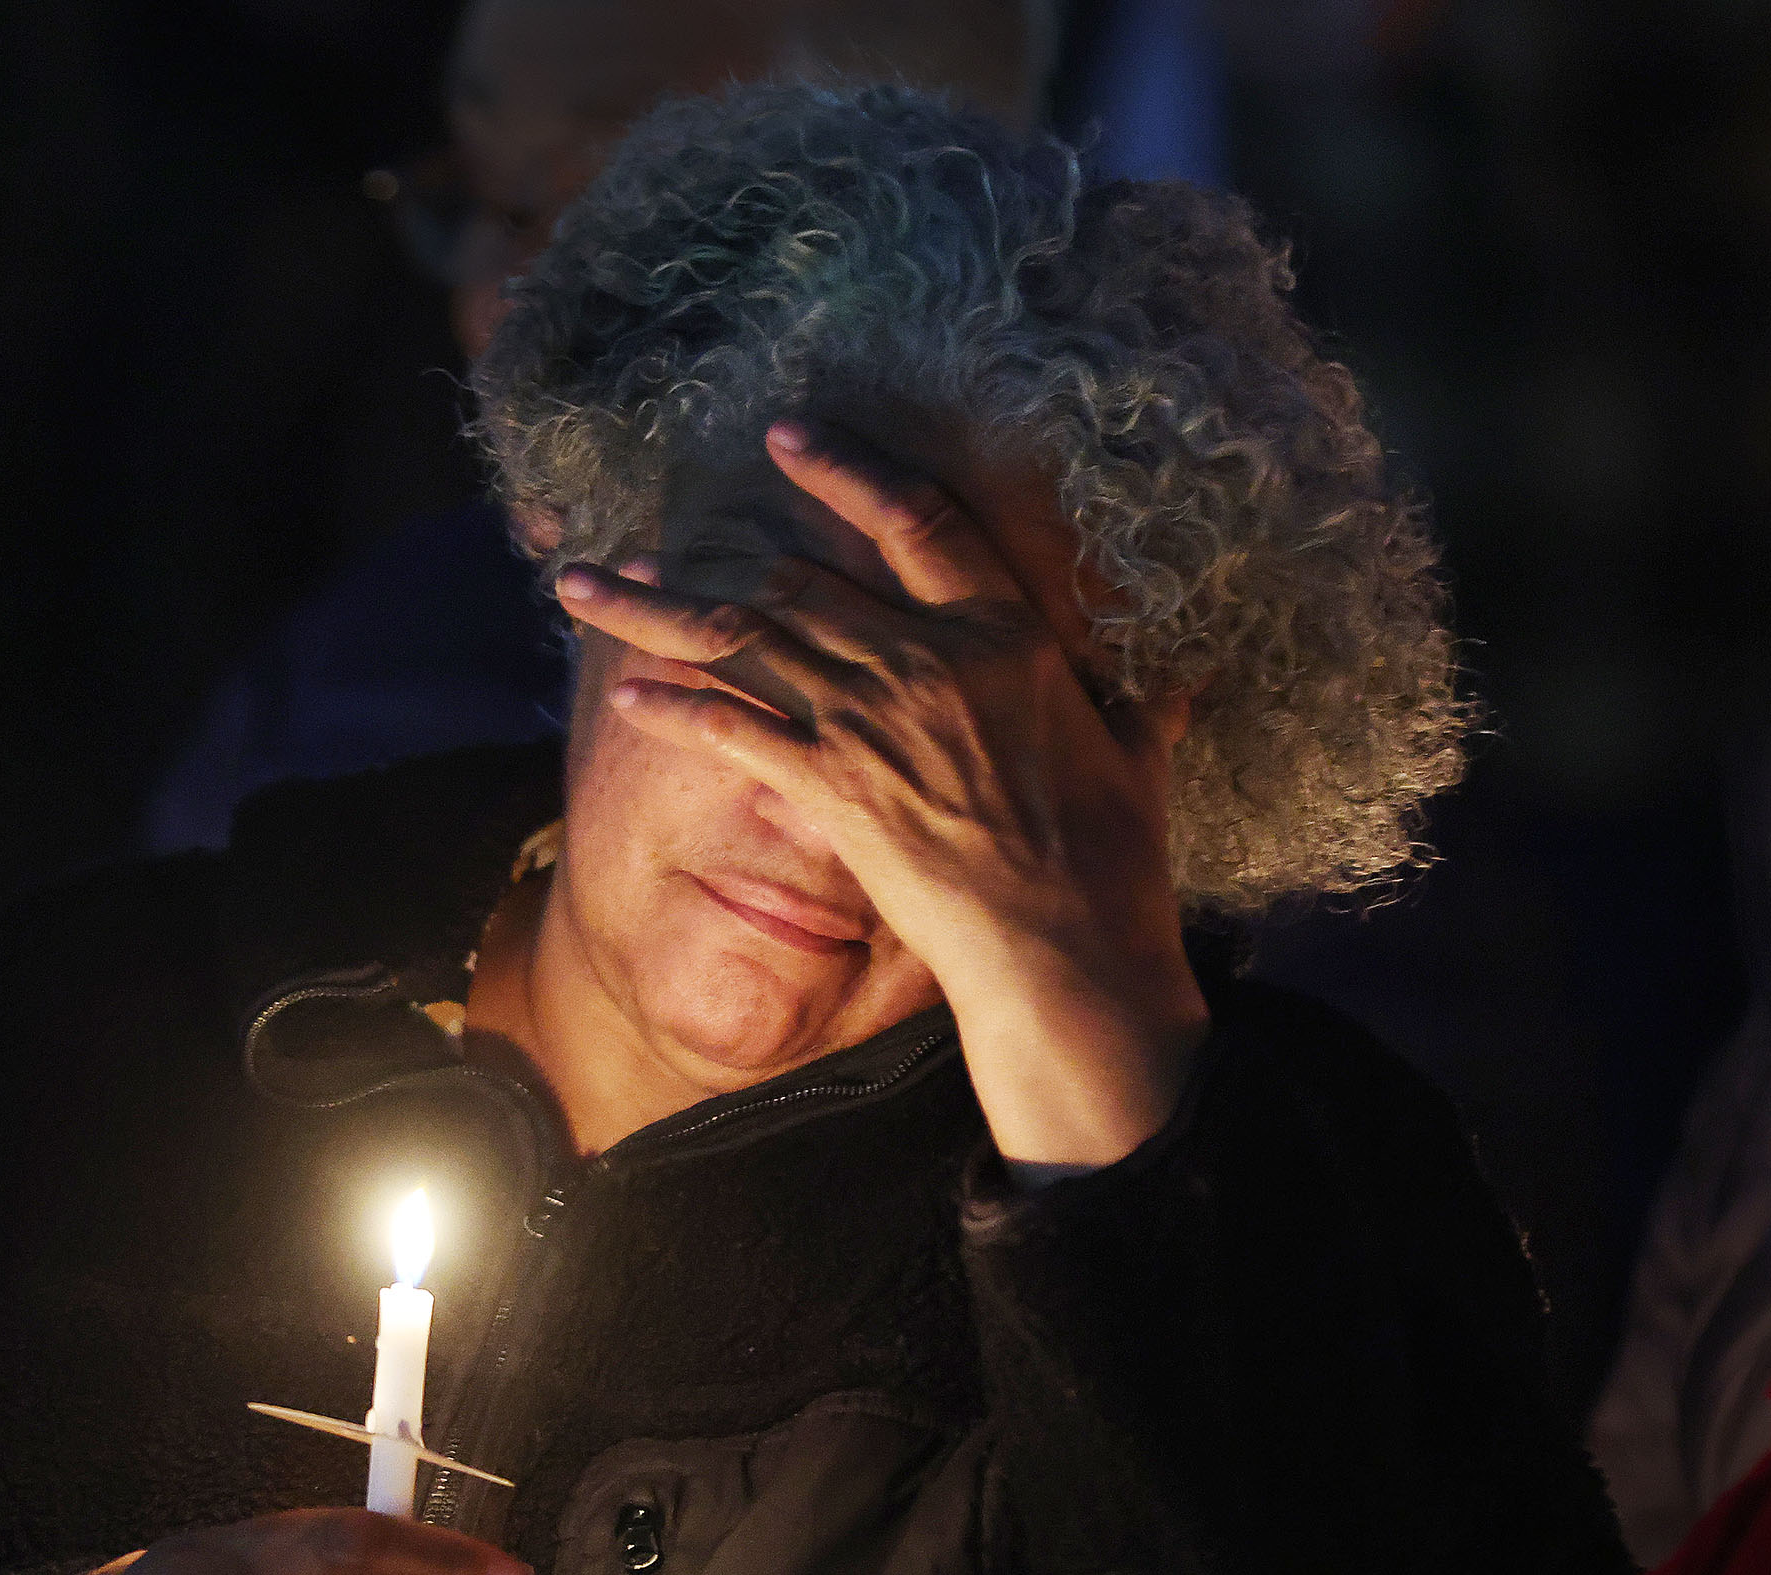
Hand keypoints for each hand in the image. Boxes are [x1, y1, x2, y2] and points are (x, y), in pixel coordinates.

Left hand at [556, 419, 1208, 1173]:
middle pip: (800, 583)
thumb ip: (1145, 700)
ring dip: (654, 613)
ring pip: (745, 639)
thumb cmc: (1115, 857)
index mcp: (1006, 632)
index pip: (916, 520)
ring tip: (584, 585)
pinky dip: (677, 707)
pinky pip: (736, 727)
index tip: (786, 434)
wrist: (1067, 944)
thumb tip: (1185, 677)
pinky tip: (626, 694)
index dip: (845, 471)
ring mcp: (874, 719)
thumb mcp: (1141, 754)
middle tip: (639, 549)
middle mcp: (928, 658)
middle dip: (710, 564)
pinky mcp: (834, 787)